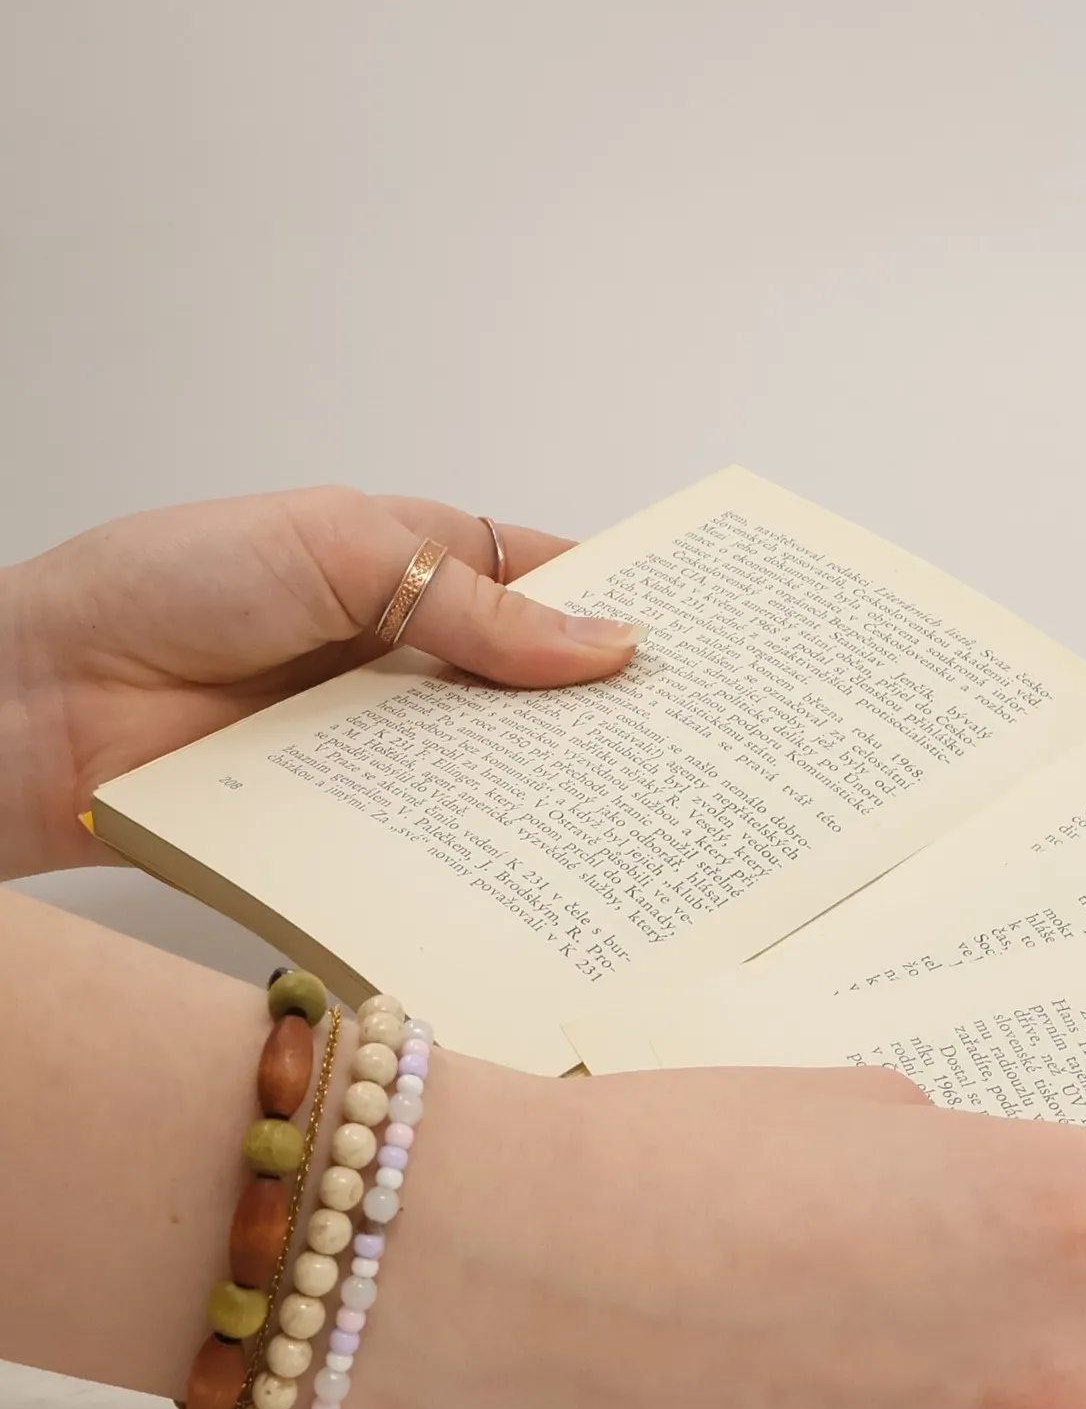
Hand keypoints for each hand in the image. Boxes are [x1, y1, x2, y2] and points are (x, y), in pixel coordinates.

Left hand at [0, 487, 637, 876]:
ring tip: (644, 803)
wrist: (41, 701)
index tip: (697, 640)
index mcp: (408, 562)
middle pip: (534, 680)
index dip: (618, 602)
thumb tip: (607, 643)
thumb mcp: (339, 551)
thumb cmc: (167, 587)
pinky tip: (545, 856)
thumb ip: (474, 600)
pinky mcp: (354, 815)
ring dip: (555, 780)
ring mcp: (382, 738)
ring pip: (496, 761)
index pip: (542, 578)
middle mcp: (405, 651)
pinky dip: (488, 842)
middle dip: (605, 705)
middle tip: (694, 737)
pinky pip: (440, 829)